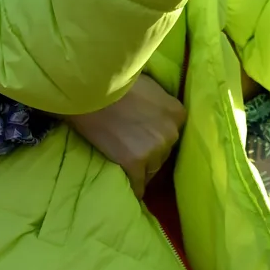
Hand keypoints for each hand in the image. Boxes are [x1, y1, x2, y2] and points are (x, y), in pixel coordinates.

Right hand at [64, 74, 185, 198]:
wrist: (93, 90)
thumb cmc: (117, 82)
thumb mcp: (149, 87)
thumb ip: (159, 103)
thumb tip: (155, 113)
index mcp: (177, 113)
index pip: (172, 132)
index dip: (157, 134)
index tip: (144, 134)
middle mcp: (171, 133)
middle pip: (164, 151)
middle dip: (150, 150)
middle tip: (131, 144)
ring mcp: (154, 150)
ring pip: (152, 168)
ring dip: (141, 167)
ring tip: (124, 161)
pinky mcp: (135, 163)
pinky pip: (139, 186)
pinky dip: (134, 187)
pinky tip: (128, 187)